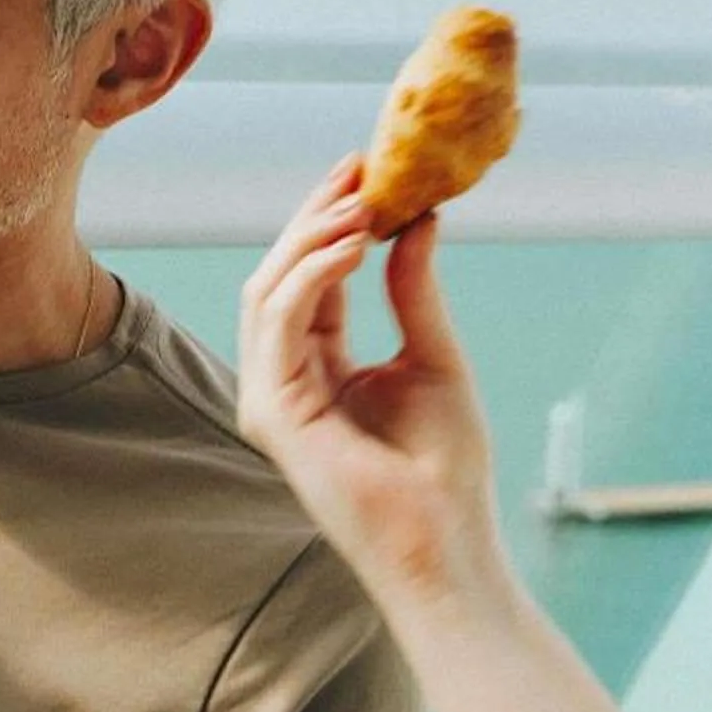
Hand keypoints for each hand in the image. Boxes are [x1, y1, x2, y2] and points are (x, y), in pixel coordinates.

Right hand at [237, 158, 505, 614]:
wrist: (444, 542)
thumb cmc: (443, 472)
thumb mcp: (435, 358)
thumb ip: (413, 293)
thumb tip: (418, 222)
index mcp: (315, 370)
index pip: (309, 281)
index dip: (333, 223)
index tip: (369, 170)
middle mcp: (281, 381)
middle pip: (277, 277)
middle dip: (314, 217)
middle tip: (360, 169)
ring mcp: (271, 399)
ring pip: (267, 292)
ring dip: (310, 238)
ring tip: (362, 202)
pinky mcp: (276, 413)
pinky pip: (279, 324)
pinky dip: (309, 276)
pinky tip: (353, 245)